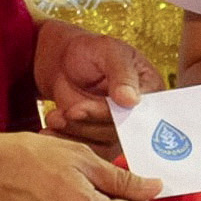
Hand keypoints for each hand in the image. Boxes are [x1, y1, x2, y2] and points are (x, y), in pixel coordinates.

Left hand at [36, 19, 162, 154]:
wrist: (66, 63)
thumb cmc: (92, 50)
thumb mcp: (109, 51)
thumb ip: (122, 74)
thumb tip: (131, 100)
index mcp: (151, 91)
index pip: (142, 111)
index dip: (118, 114)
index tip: (88, 108)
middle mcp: (139, 115)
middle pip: (121, 131)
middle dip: (91, 122)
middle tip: (69, 111)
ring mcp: (119, 130)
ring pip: (102, 143)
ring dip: (76, 132)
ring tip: (55, 116)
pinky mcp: (99, 140)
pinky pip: (87, 149)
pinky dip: (66, 141)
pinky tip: (50, 130)